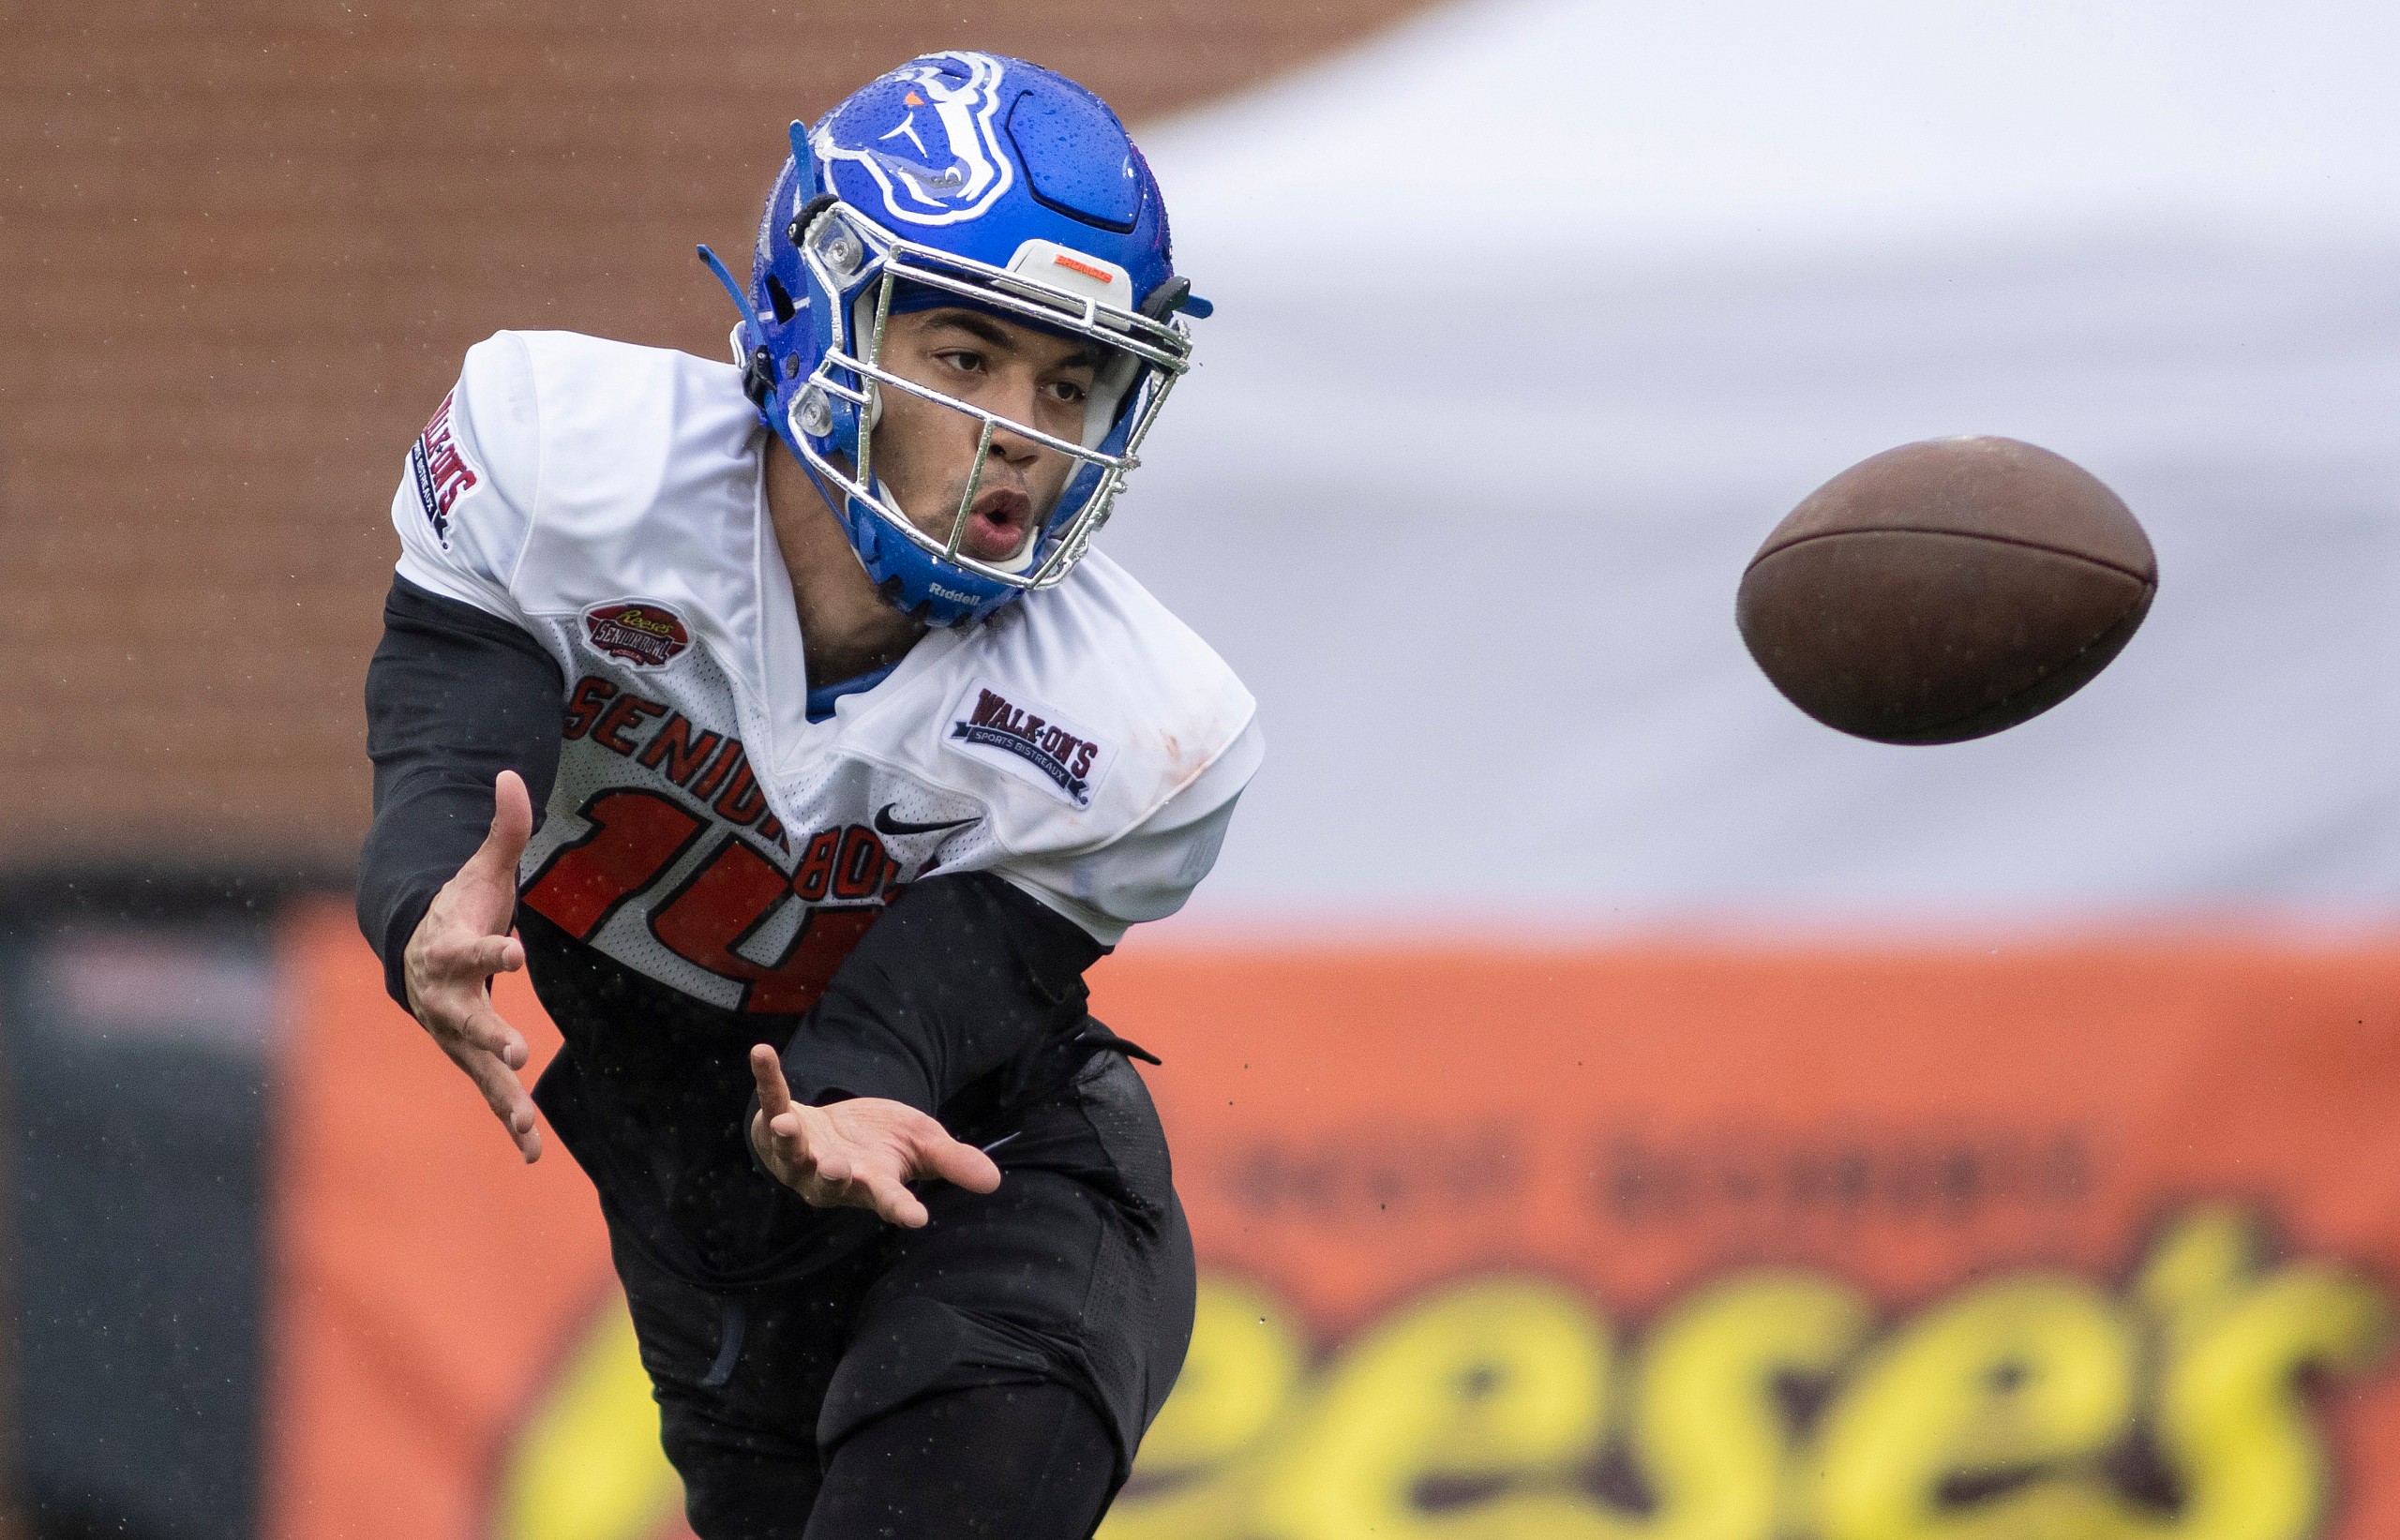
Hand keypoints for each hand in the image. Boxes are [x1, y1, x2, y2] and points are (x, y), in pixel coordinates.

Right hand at [403, 769, 540, 1162]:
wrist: (418, 950)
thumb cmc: (459, 906)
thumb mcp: (482, 868)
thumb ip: (503, 828)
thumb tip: (510, 773)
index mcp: (450, 948)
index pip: (469, 948)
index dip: (490, 949)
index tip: (515, 951)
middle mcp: (445, 998)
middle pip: (465, 1019)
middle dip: (488, 1037)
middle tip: (516, 1053)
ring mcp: (454, 1034)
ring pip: (475, 1069)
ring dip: (501, 1098)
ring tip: (528, 1129)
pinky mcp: (469, 1058)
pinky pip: (488, 1095)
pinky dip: (510, 1122)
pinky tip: (535, 1153)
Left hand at [747, 1046, 1001, 1226]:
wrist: (837, 1131)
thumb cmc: (883, 1142)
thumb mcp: (923, 1146)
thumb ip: (953, 1163)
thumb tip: (994, 1182)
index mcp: (873, 1184)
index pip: (890, 1200)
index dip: (901, 1208)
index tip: (916, 1218)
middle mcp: (832, 1177)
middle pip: (831, 1183)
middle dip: (832, 1176)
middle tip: (836, 1168)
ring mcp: (800, 1155)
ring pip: (792, 1154)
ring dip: (788, 1141)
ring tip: (785, 1125)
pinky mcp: (778, 1124)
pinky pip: (772, 1101)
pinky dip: (768, 1079)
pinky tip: (763, 1052)